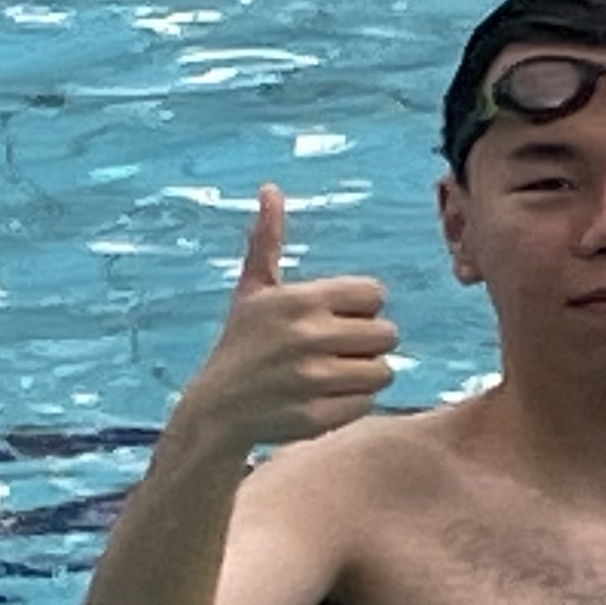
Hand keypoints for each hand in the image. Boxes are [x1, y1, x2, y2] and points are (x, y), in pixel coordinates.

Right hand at [169, 187, 398, 463]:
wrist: (217, 407)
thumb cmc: (243, 342)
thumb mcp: (252, 290)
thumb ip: (267, 241)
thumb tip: (271, 189)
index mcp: (298, 300)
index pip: (375, 294)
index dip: (361, 308)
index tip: (334, 318)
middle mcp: (306, 337)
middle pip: (387, 334)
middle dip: (367, 343)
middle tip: (334, 350)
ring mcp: (313, 379)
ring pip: (384, 371)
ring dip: (364, 374)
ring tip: (329, 374)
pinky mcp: (319, 415)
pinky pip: (368, 403)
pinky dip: (353, 403)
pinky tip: (323, 398)